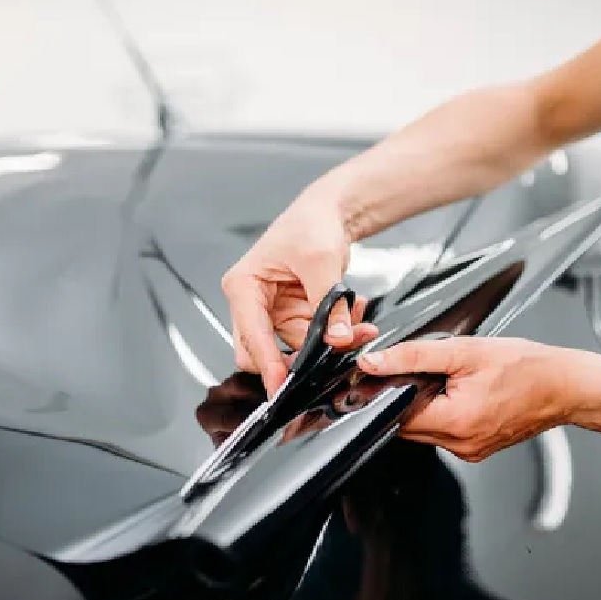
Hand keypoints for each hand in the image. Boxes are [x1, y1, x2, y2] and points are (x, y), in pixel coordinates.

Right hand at [222, 181, 377, 395]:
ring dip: (327, 342)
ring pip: (294, 349)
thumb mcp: (321, 261)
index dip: (267, 363)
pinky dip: (333, 332)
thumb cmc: (310, 224)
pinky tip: (351, 313)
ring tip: (357, 322)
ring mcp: (272, 313)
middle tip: (330, 357)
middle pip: (262, 351)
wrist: (328, 214)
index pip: (250, 334)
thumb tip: (337, 339)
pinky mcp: (292, 316)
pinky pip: (310, 339)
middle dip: (299, 358)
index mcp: (243, 285)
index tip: (281, 385)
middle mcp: (251, 303)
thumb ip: (329, 304)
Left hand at [357, 337, 595, 461]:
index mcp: (456, 422)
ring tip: (447, 383)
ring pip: (423, 432)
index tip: (388, 377)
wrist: (566, 385)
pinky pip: (443, 435)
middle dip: (406, 399)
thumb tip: (375, 362)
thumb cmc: (526, 367)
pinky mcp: (476, 450)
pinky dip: (441, 415)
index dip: (386, 395)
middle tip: (424, 374)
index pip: (395, 416)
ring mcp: (470, 451)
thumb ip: (413, 356)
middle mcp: (461, 444)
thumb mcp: (463, 351)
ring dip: (424, 408)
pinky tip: (458, 395)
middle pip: (406, 426)